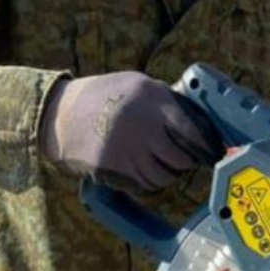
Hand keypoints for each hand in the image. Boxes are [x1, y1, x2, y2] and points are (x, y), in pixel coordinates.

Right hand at [39, 71, 221, 192]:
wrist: (57, 114)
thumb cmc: (104, 95)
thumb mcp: (138, 85)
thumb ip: (167, 101)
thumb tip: (200, 122)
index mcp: (151, 98)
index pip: (191, 130)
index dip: (206, 145)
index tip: (213, 152)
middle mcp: (141, 124)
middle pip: (181, 158)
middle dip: (188, 162)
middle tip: (189, 159)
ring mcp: (126, 149)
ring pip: (164, 176)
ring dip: (170, 174)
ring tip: (166, 164)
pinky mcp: (111, 170)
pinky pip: (144, 185)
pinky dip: (151, 182)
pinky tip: (146, 170)